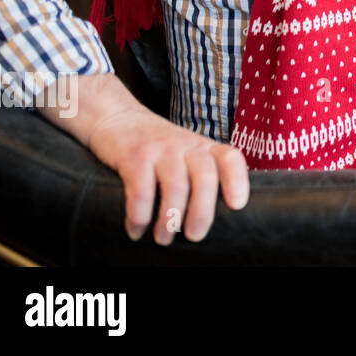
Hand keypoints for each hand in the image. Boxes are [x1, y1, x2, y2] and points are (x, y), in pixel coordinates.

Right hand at [87, 104, 248, 245]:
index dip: (237, 181)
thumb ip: (199, 174)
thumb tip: (208, 219)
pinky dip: (139, 216)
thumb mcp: (185, 152)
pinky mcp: (134, 156)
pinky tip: (136, 229)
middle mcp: (186, 145)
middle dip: (202, 211)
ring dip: (170, 219)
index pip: (230, 158)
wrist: (117, 116)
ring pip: (176, 186)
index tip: (237, 205)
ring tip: (163, 238)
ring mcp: (161, 149)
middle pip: (205, 177)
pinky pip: (141, 190)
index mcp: (204, 147)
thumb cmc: (157, 146)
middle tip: (194, 236)